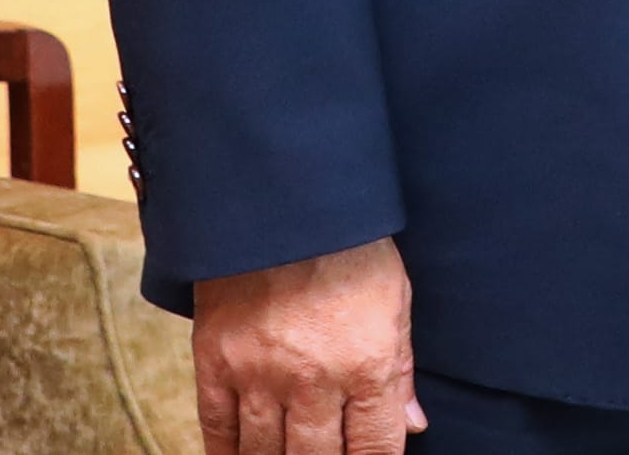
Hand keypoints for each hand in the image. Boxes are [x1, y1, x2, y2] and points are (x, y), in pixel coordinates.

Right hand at [194, 235, 424, 454]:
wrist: (283, 198)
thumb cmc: (350, 244)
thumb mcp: (395, 299)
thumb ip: (401, 369)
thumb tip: (412, 424)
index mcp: (366, 364)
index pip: (374, 449)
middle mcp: (312, 380)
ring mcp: (259, 375)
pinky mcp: (215, 362)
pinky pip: (217, 429)